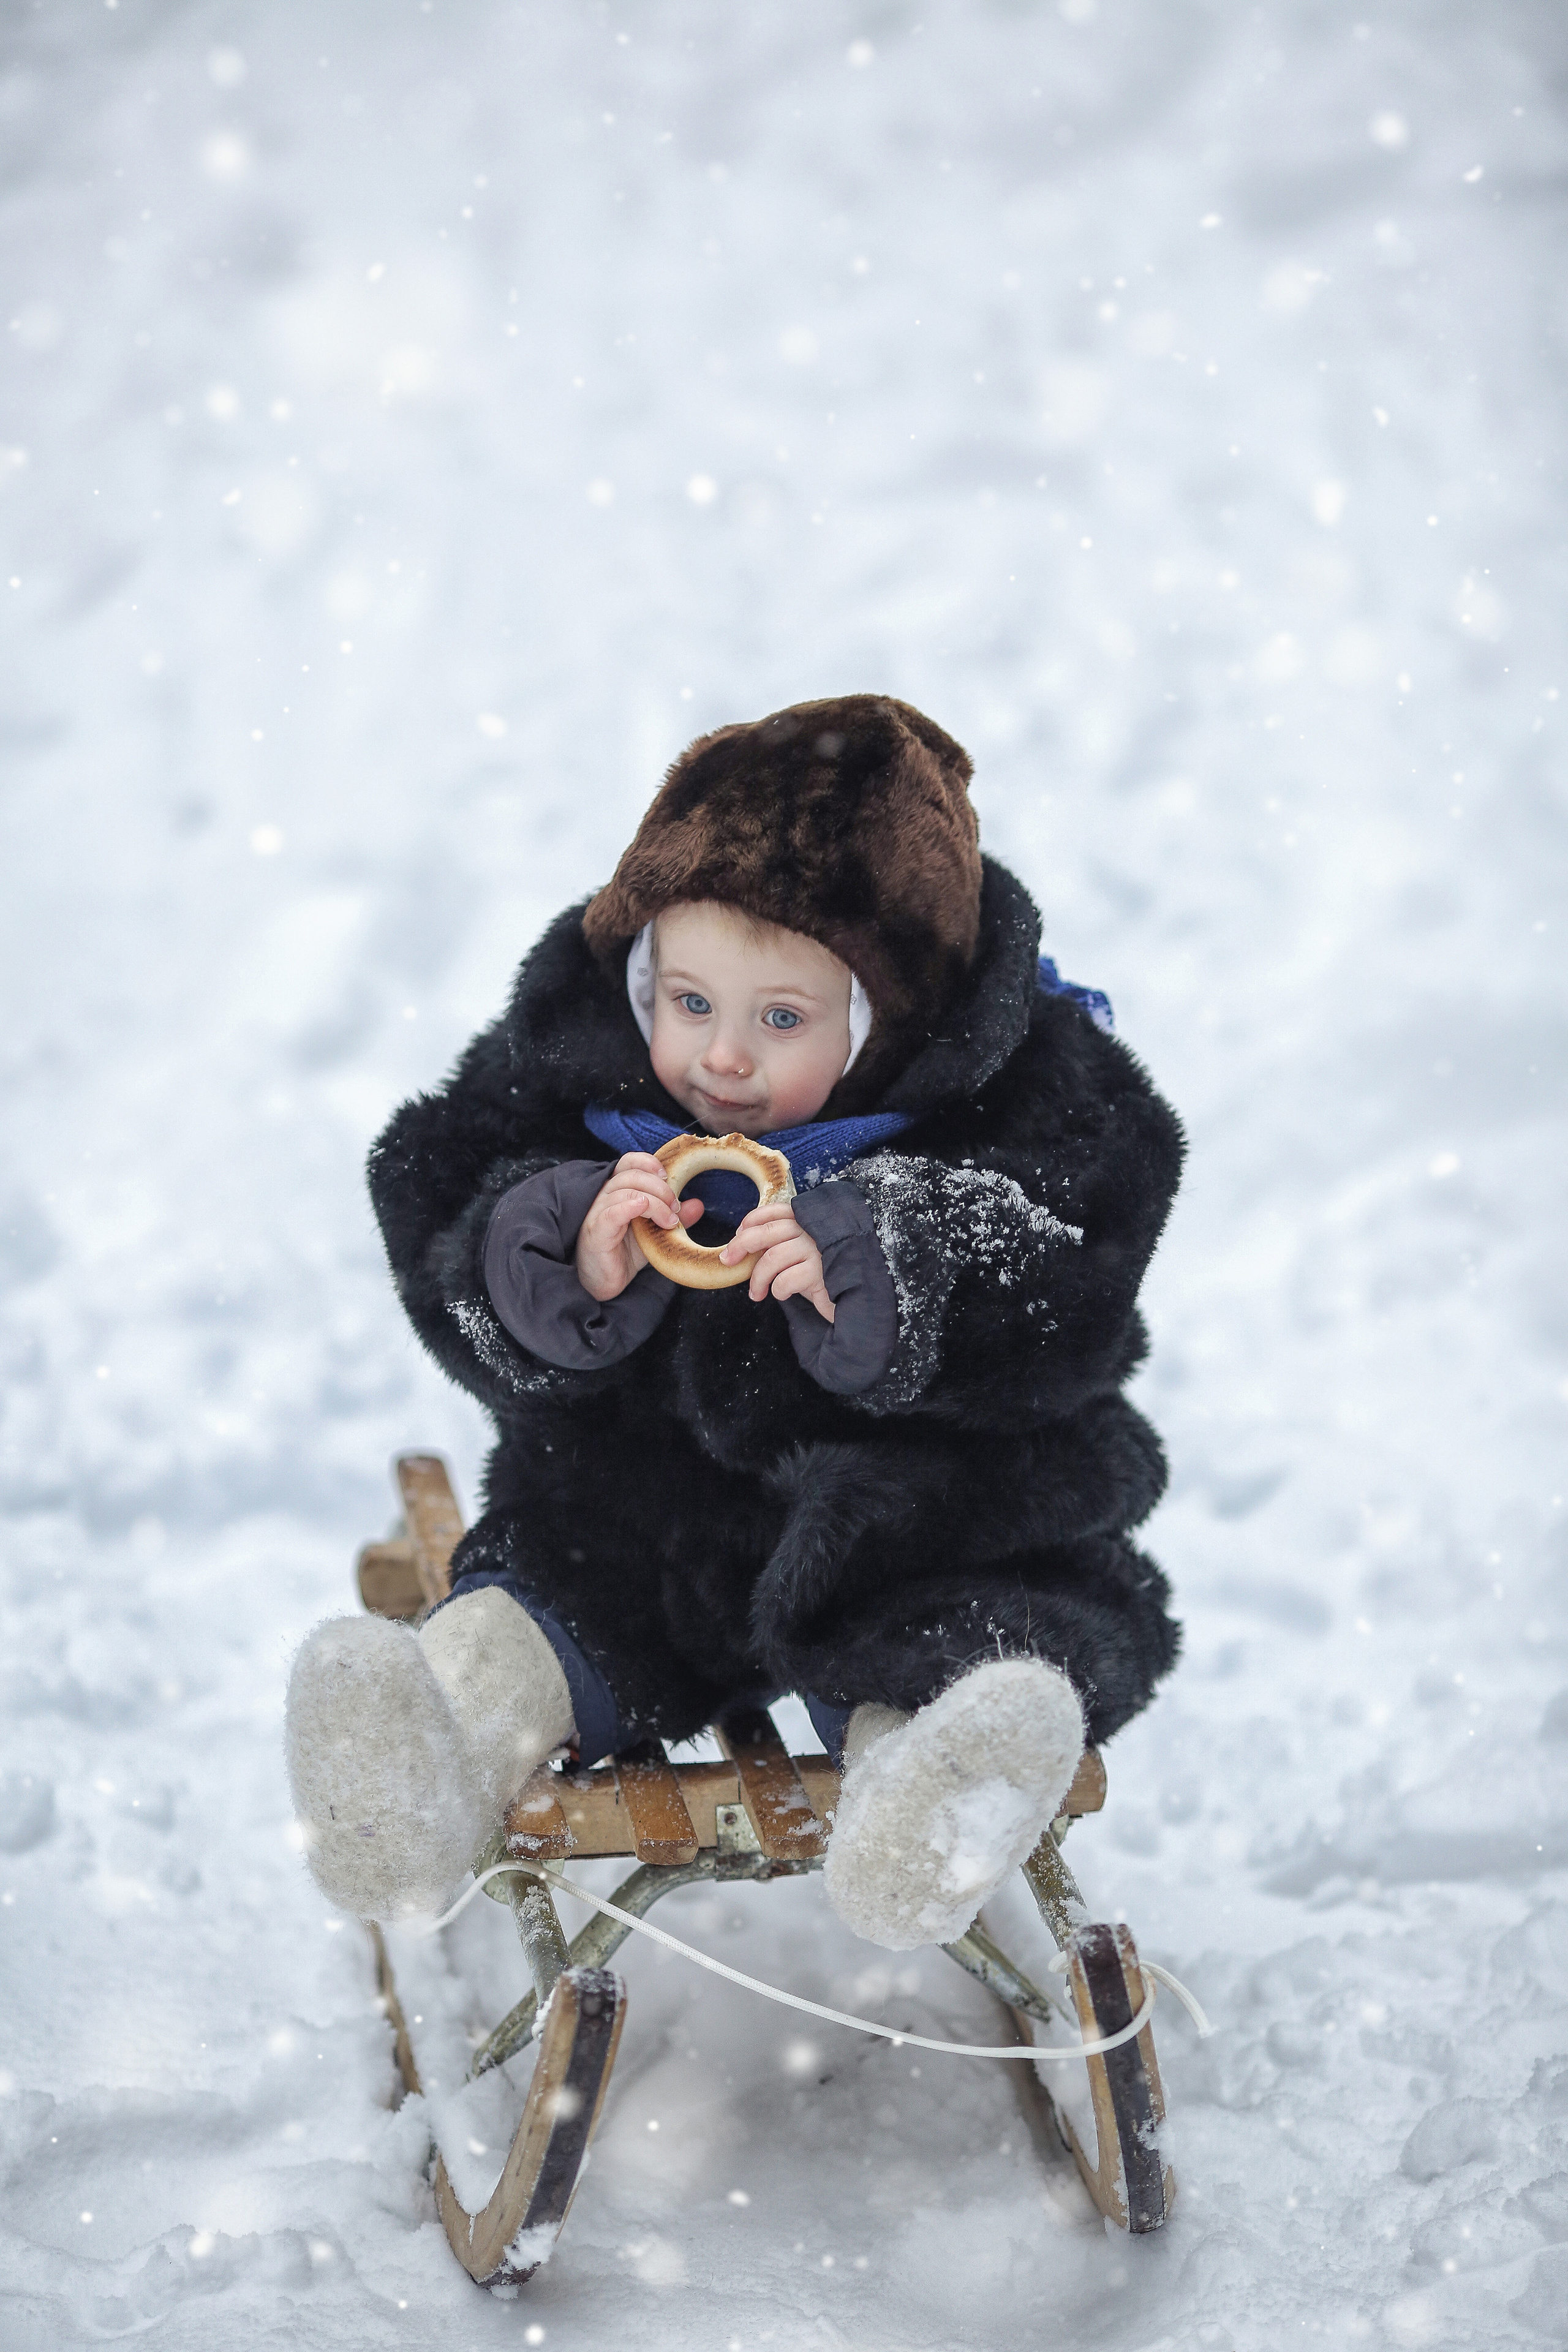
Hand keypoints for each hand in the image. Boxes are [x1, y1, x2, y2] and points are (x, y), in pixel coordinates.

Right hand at [575, 1153, 702, 1301]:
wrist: (604, 1284)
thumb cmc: (624, 1254)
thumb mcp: (654, 1233)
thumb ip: (673, 1217)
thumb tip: (698, 1205)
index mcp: (618, 1191)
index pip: (629, 1162)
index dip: (649, 1162)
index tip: (669, 1176)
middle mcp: (605, 1196)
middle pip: (632, 1175)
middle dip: (661, 1187)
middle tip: (676, 1207)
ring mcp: (598, 1212)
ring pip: (627, 1191)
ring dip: (655, 1202)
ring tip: (670, 1220)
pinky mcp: (597, 1230)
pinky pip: (612, 1211)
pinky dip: (631, 1206)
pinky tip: (644, 1209)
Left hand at [722, 1202, 834, 1322]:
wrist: (856, 1297)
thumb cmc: (823, 1276)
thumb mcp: (799, 1255)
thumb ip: (780, 1245)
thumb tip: (743, 1246)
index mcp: (808, 1221)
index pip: (775, 1210)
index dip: (752, 1220)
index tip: (738, 1235)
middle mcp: (813, 1231)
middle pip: (768, 1231)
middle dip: (741, 1245)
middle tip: (728, 1260)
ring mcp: (818, 1250)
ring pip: (772, 1258)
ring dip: (757, 1279)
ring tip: (756, 1293)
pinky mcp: (821, 1273)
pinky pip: (786, 1279)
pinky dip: (778, 1290)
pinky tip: (782, 1294)